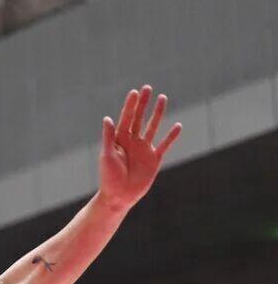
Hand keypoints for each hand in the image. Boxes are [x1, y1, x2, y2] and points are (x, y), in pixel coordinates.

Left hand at [97, 85, 181, 209]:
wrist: (119, 196)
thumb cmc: (108, 177)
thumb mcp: (107, 156)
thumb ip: (109, 137)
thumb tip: (108, 118)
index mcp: (119, 139)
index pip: (126, 118)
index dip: (130, 105)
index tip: (135, 92)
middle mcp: (132, 141)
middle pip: (139, 118)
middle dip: (143, 103)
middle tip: (147, 88)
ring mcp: (144, 149)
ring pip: (153, 127)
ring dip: (158, 113)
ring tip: (163, 98)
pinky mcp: (154, 159)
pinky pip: (165, 145)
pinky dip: (171, 136)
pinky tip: (177, 125)